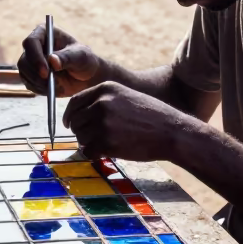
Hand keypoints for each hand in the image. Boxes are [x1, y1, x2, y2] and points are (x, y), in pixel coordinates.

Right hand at [17, 23, 101, 96]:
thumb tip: (52, 60)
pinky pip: (29, 84)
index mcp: (44, 33)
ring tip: (59, 85)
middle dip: (36, 74)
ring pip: (25, 73)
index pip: (31, 42)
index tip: (46, 71)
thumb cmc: (84, 59)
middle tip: (51, 83)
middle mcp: (34, 46)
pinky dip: (41, 89)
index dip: (36, 57)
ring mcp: (31, 61)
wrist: (85, 75)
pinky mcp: (31, 76)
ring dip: (40, 83)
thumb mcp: (80, 56)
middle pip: (24, 60)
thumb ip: (67, 57)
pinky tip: (56, 88)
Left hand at [63, 81, 185, 161]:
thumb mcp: (127, 97)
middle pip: (75, 121)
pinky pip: (88, 151)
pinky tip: (107, 153)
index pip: (75, 101)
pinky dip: (94, 155)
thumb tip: (82, 114)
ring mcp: (103, 122)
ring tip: (106, 145)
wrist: (172, 131)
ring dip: (89, 144)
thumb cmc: (152, 116)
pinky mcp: (106, 142)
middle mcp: (101, 103)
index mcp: (106, 88)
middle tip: (92, 139)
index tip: (70, 124)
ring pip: (80, 137)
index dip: (70, 115)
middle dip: (80, 132)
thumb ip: (104, 101)